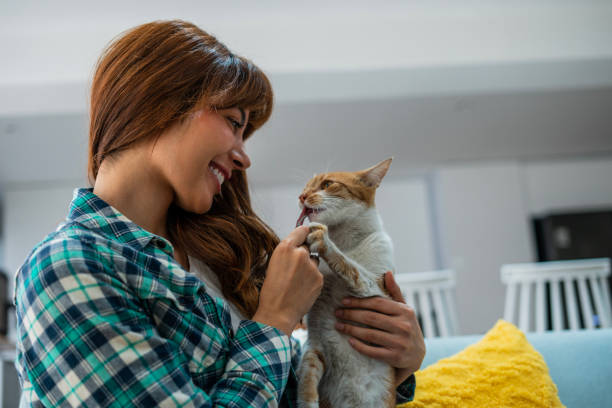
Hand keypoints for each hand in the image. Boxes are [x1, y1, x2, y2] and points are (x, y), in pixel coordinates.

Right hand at [253, 226, 323, 335]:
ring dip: (309, 266)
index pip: (302, 231)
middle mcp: (301, 254)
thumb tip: (298, 247)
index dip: (303, 235)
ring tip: (297, 281)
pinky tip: (302, 288)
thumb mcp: (273, 264)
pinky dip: (312, 279)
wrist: (278, 313)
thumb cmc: (271, 291)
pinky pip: (317, 273)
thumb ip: (287, 253)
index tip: (305, 236)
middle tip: (294, 269)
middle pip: (307, 247)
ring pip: (314, 260)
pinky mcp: (319, 278)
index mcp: (285, 248)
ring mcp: (312, 266)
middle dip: (303, 254)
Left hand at [334, 271, 424, 385]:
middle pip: (371, 318)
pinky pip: (373, 351)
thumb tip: (387, 273)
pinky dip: (359, 345)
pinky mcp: (394, 357)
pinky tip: (350, 340)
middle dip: (351, 314)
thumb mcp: (404, 310)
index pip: (378, 303)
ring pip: (370, 334)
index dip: (359, 302)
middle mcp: (404, 326)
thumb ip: (395, 292)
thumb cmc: (406, 327)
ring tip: (338, 325)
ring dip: (351, 329)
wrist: (418, 355)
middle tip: (337, 312)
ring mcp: (400, 343)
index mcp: (405, 311)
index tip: (344, 301)